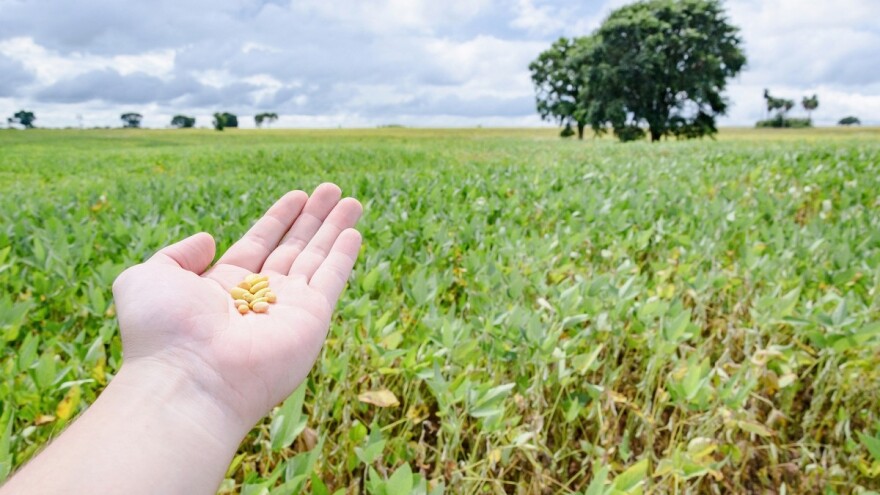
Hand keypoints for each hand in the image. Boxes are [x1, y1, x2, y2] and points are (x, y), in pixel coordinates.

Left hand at [111, 183, 362, 427]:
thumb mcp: (149, 277)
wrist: (190, 379)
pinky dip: (343, 256)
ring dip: (334, 229)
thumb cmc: (162, 332)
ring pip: (316, 258)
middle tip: (332, 189)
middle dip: (313, 218)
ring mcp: (287, 310)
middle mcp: (259, 298)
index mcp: (223, 287)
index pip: (259, 243)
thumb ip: (177, 254)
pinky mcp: (311, 320)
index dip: (279, 218)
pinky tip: (354, 232)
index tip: (299, 195)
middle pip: (293, 248)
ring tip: (352, 200)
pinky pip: (331, 280)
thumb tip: (209, 240)